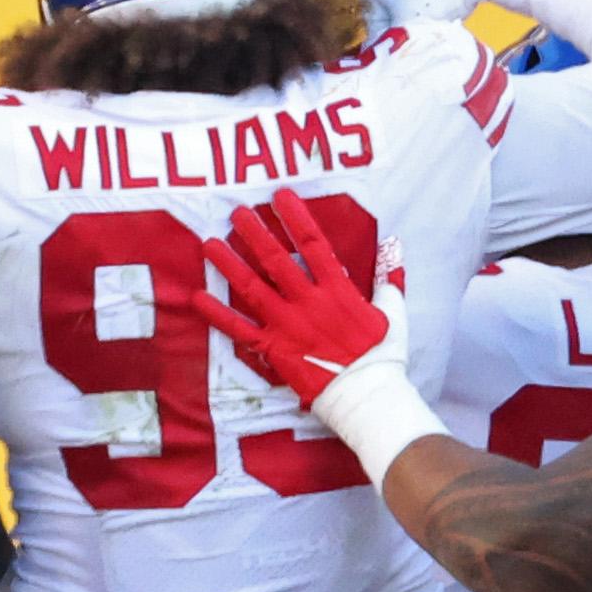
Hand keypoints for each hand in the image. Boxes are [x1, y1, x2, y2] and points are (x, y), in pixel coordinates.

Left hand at [191, 190, 406, 411]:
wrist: (365, 395)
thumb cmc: (383, 354)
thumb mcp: (394, 312)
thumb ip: (389, 279)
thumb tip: (394, 247)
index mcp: (338, 289)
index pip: (313, 244)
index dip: (295, 217)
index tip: (280, 196)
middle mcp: (308, 302)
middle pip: (275, 260)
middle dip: (255, 233)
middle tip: (237, 212)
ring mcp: (287, 324)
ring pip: (252, 288)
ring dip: (229, 265)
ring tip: (209, 243)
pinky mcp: (274, 348)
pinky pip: (239, 329)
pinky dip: (217, 314)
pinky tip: (197, 297)